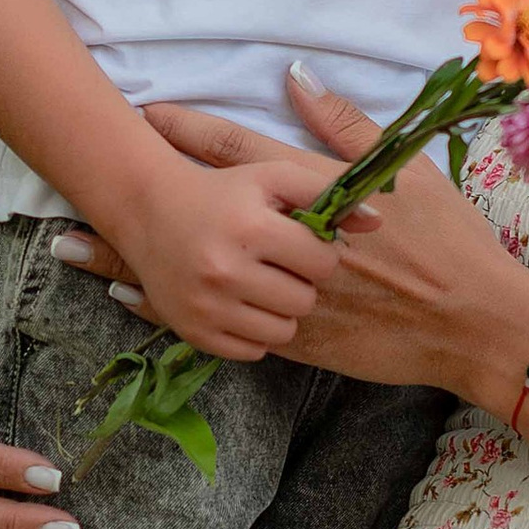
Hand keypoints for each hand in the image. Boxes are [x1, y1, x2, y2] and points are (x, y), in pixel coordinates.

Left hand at [100, 70, 528, 406]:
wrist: (473, 323)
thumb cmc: (449, 241)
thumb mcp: (405, 173)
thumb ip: (346, 126)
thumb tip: (294, 75)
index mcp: (317, 194)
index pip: (238, 154)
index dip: (188, 131)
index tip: (144, 114)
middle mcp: (289, 243)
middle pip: (202, 213)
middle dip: (138, 196)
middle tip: (80, 186)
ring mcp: (285, 294)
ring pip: (198, 275)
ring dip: (135, 262)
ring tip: (77, 249)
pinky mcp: (294, 339)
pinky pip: (217, 323)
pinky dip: (172, 312)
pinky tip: (133, 302)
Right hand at [107, 140, 343, 360]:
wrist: (150, 212)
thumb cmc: (222, 192)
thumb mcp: (273, 177)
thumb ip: (326, 190)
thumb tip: (379, 221)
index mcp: (251, 228)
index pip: (322, 262)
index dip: (319, 252)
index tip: (301, 244)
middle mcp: (226, 270)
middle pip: (304, 300)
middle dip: (301, 283)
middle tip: (281, 266)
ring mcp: (208, 306)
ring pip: (282, 331)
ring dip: (281, 310)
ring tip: (264, 285)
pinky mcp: (194, 333)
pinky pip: (252, 352)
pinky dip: (255, 332)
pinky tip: (244, 304)